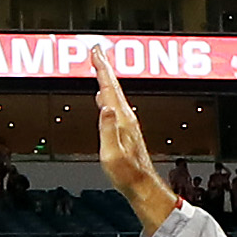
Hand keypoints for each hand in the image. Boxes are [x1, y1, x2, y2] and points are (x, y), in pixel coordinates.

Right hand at [89, 50, 176, 231]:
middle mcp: (126, 118)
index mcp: (121, 120)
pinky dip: (107, 97)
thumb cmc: (126, 174)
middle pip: (113, 87)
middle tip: (96, 51)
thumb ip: (107, 129)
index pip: (109, 89)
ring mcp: (127, 124)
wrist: (140, 185)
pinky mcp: (126, 131)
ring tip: (99, 69)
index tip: (96, 53)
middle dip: (104, 68)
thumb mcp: (112, 154)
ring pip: (114, 96)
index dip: (102, 70)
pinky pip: (114, 107)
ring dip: (106, 81)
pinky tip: (104, 99)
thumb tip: (105, 107)